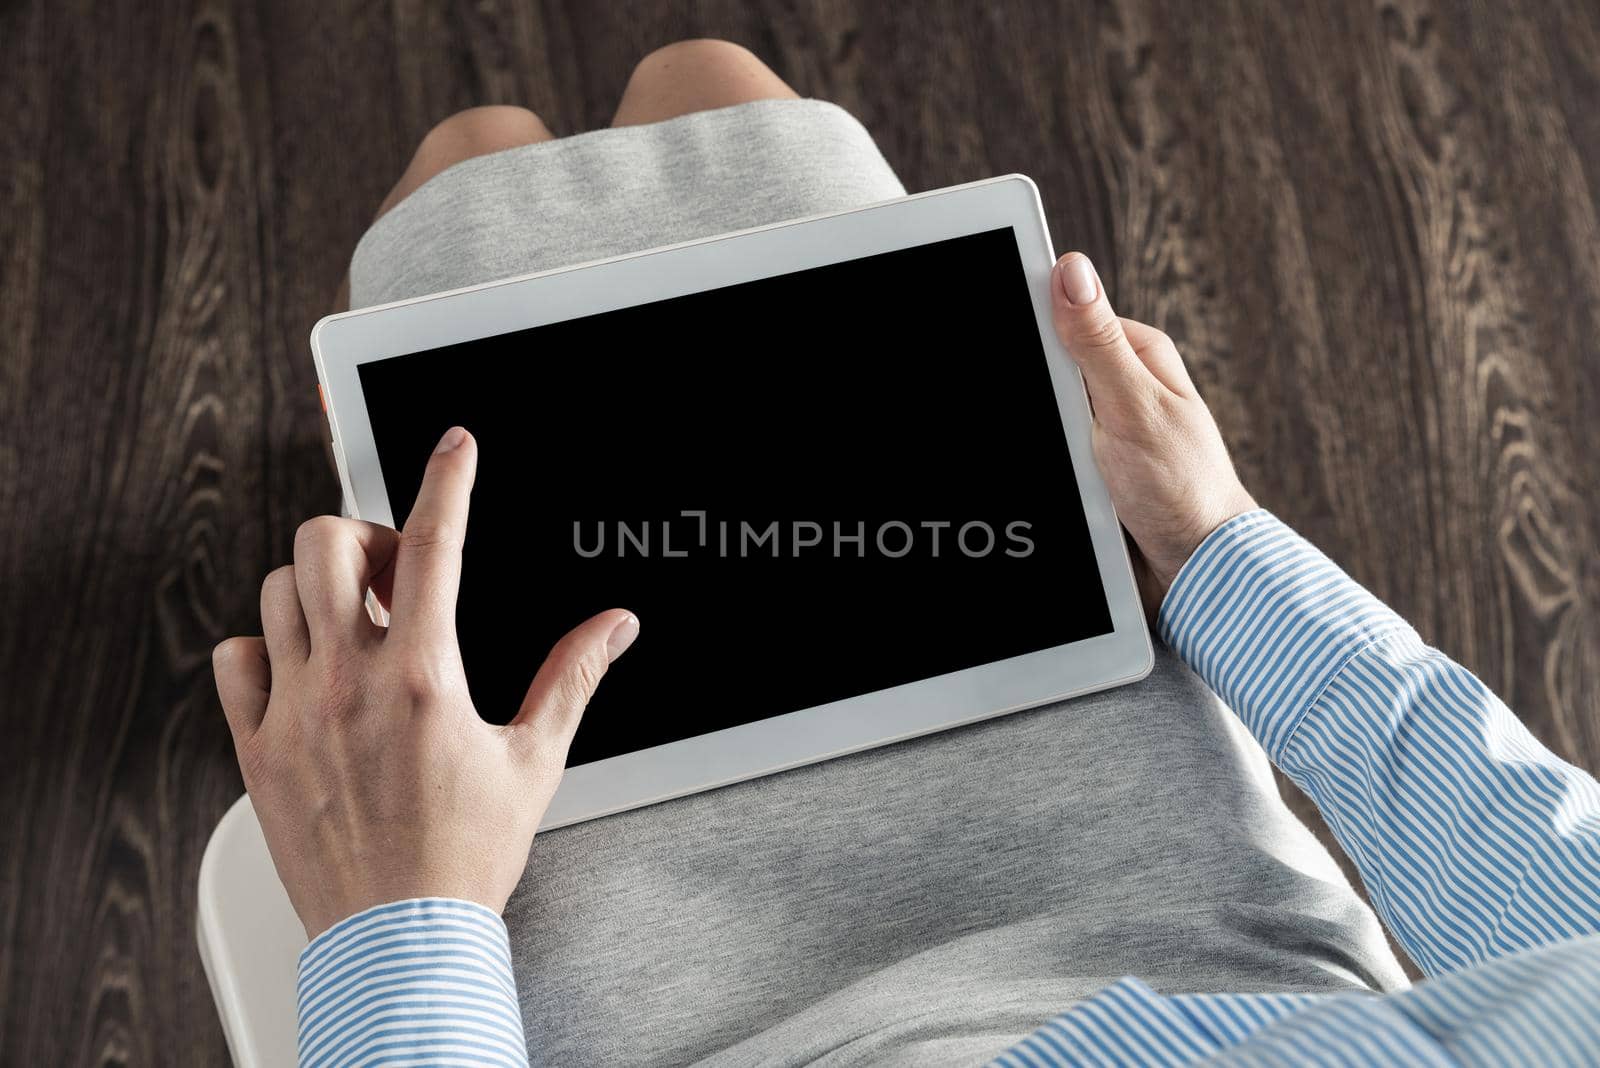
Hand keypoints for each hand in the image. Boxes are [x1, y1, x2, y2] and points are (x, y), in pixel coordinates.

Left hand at [212, 427, 638, 938]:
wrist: (399, 935)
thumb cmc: (464, 856)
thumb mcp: (534, 759)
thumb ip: (574, 676)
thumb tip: (613, 625)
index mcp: (425, 677)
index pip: (434, 544)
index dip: (447, 477)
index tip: (453, 447)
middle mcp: (350, 682)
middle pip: (325, 545)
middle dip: (364, 535)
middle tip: (393, 571)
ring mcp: (294, 712)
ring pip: (275, 593)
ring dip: (316, 588)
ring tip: (351, 623)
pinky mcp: (257, 749)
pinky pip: (231, 662)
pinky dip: (260, 648)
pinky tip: (299, 670)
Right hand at [1049, 253, 1256, 614]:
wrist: (1195, 571)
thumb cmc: (1181, 490)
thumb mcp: (1134, 407)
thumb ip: (1097, 343)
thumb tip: (1071, 269)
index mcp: (1139, 353)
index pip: (1066, 317)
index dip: (1033, 331)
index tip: (1024, 362)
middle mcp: (1123, 385)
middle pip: (1049, 371)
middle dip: (1039, 400)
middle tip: (1064, 435)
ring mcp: (1107, 427)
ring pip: (1045, 417)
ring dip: (1045, 441)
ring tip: (1072, 471)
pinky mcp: (1095, 467)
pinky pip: (1054, 455)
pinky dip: (1050, 469)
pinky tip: (1060, 484)